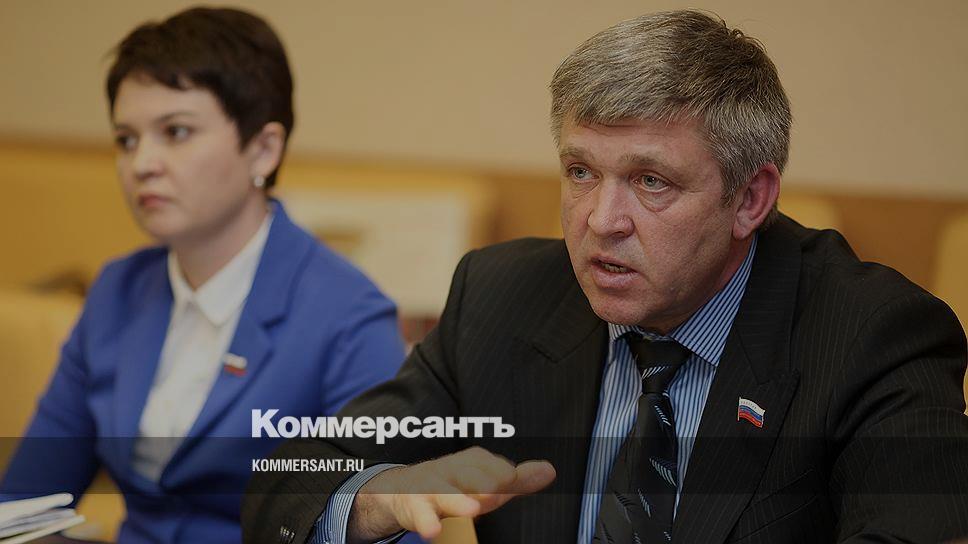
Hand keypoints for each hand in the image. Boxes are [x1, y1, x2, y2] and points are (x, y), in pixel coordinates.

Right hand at [347, 446, 555, 541]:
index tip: (508, 484)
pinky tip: (434, 531)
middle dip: (483, 485)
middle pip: (471, 476)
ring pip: (445, 493)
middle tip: (494, 494)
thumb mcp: (486, 481)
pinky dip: (426, 521)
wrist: (402, 490)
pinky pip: (421, 514)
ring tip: (472, 510)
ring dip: (457, 500)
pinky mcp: (414, 506)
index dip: (503, 479)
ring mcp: (431, 487)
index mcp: (473, 461)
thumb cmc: (453, 486)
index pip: (495, 467)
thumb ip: (518, 479)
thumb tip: (550, 471)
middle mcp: (452, 469)